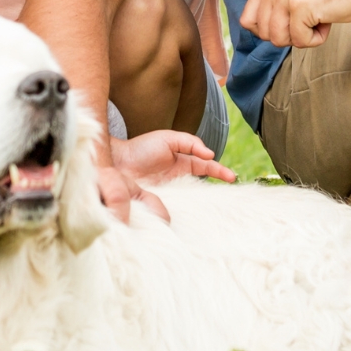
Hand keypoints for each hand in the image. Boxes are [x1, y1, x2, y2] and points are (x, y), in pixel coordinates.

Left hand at [98, 132, 236, 224]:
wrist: (118, 162)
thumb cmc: (142, 147)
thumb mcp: (169, 139)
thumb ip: (190, 142)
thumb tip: (209, 155)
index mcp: (183, 160)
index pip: (206, 166)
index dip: (219, 170)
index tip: (231, 177)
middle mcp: (179, 175)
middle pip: (204, 181)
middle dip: (218, 184)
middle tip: (232, 187)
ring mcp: (172, 188)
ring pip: (194, 194)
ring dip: (206, 198)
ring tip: (220, 204)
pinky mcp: (163, 199)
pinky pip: (179, 205)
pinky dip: (189, 208)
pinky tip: (197, 211)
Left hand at [239, 0, 350, 48]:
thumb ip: (276, 7)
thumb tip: (260, 32)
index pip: (247, 19)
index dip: (268, 31)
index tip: (289, 25)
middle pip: (264, 34)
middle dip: (288, 36)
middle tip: (309, 20)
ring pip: (279, 40)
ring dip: (302, 37)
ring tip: (318, 18)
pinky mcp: (302, 6)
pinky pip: (300, 41)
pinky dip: (317, 38)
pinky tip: (327, 19)